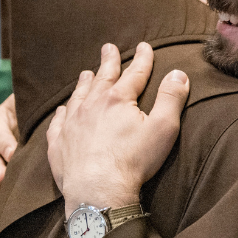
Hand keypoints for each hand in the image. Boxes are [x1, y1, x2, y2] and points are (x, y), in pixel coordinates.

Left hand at [47, 42, 189, 216]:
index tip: (144, 46)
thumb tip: (179, 73)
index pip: (134, 73)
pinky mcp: (59, 144)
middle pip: (102, 78)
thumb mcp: (162, 129)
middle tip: (108, 48)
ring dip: (84, 83)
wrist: (98, 192)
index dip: (142, 59)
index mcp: (117, 100)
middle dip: (108, 62)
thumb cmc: (133, 162)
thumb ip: (171, 99)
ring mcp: (72, 124)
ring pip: (78, 96)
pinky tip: (63, 110)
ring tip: (86, 73)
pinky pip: (58, 122)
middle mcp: (91, 106)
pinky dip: (62, 113)